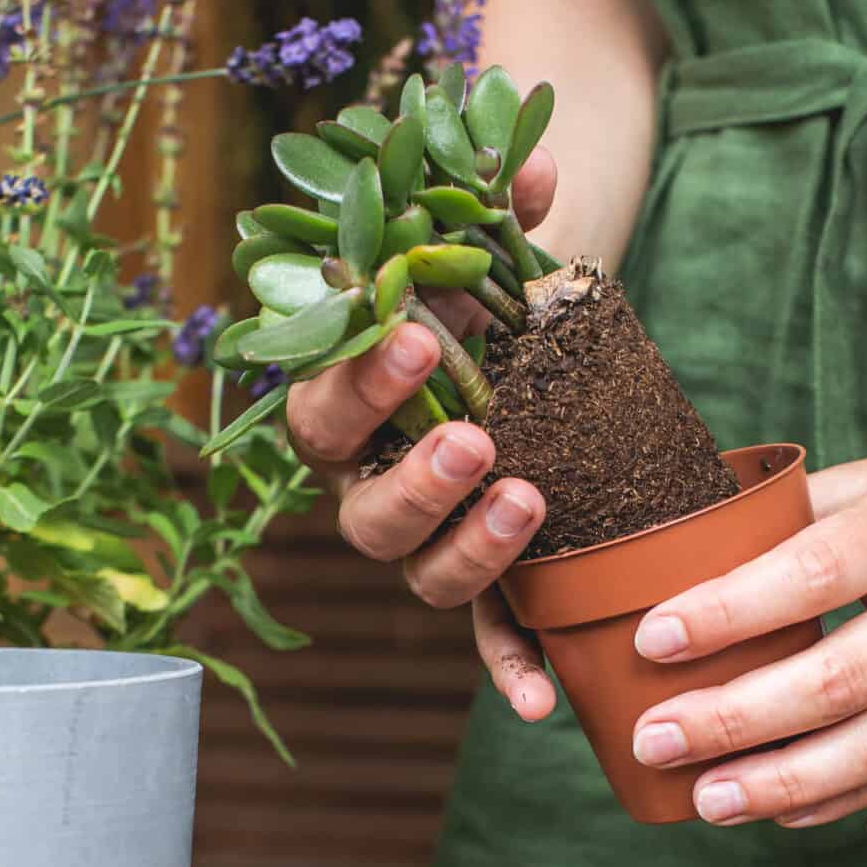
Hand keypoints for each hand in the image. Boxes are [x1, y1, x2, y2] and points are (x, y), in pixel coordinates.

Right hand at [287, 150, 559, 720]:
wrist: (538, 344)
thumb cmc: (490, 296)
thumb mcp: (494, 249)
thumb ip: (503, 207)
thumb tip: (540, 165)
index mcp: (350, 405)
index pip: (320, 404)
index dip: (357, 378)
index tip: (412, 330)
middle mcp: (372, 482)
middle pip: (362, 513)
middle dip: (411, 479)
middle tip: (473, 438)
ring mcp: (430, 538)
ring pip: (417, 574)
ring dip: (466, 552)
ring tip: (530, 504)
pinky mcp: (492, 574)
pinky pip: (487, 631)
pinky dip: (509, 667)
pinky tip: (545, 702)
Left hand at [627, 429, 866, 826]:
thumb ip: (796, 513)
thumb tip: (688, 550)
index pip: (813, 572)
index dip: (729, 611)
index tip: (654, 638)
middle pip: (838, 678)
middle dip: (734, 718)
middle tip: (655, 738)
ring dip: (781, 781)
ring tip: (704, 797)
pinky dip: (839, 797)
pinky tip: (776, 807)